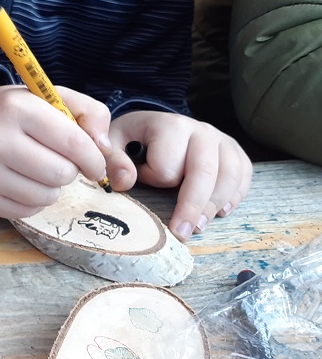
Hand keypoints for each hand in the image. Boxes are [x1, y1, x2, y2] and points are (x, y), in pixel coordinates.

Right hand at [0, 85, 110, 218]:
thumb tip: (104, 148)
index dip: (94, 158)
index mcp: (16, 108)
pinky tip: (23, 181)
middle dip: (70, 170)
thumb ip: (89, 113)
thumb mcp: (50, 98)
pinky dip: (34, 200)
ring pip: (47, 196)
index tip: (95, 164)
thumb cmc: (16, 112)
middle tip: (59, 161)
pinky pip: (28, 211)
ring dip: (53, 187)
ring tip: (39, 170)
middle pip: (61, 173)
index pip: (73, 143)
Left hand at [108, 110, 251, 241]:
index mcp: (169, 125)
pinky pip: (244, 175)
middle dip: (192, 207)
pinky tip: (220, 211)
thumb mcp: (114, 143)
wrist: (157, 125)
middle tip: (182, 233)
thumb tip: (124, 183)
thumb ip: (114, 161)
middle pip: (204, 173)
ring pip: (229, 177)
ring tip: (198, 226)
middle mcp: (200, 129)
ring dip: (214, 206)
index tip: (142, 178)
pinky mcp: (235, 151)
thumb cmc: (135, 138)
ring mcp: (222, 139)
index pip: (167, 165)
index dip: (153, 179)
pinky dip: (236, 196)